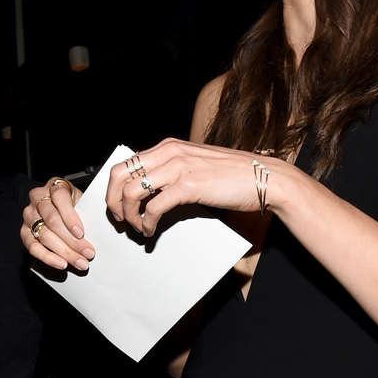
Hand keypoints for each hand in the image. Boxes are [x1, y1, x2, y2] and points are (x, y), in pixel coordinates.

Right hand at [21, 177, 95, 270]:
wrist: (56, 208)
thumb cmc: (73, 205)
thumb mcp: (82, 202)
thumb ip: (86, 212)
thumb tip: (99, 232)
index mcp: (55, 186)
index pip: (60, 198)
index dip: (70, 216)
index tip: (81, 233)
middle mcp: (38, 198)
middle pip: (52, 220)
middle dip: (72, 240)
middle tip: (88, 252)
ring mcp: (29, 215)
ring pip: (44, 235)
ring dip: (64, 252)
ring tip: (80, 262)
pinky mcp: (24, 232)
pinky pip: (33, 247)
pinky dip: (48, 257)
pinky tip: (61, 263)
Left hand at [106, 138, 275, 235]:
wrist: (265, 178)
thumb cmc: (233, 175)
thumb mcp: (195, 164)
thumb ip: (171, 171)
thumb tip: (148, 191)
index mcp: (168, 146)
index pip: (126, 163)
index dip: (114, 188)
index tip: (117, 206)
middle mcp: (169, 152)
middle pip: (119, 175)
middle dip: (112, 201)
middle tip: (120, 219)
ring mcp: (178, 167)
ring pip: (131, 192)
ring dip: (129, 215)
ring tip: (137, 228)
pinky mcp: (189, 186)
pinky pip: (153, 207)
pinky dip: (147, 223)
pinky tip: (151, 230)